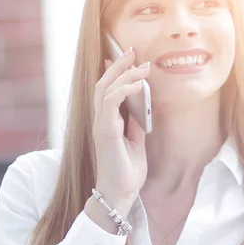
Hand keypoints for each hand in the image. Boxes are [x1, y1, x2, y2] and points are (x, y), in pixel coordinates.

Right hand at [92, 47, 150, 209]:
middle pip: (103, 84)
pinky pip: (111, 103)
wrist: (120, 193)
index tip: (125, 56)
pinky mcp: (105, 131)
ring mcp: (100, 125)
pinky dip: (124, 91)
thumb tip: (143, 104)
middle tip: (132, 51)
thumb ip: (136, 123)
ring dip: (124, 74)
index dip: (113, 71)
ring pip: (105, 89)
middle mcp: (100, 120)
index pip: (106, 90)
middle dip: (118, 65)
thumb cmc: (127, 171)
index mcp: (106, 122)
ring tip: (141, 65)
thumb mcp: (137, 141)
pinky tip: (137, 85)